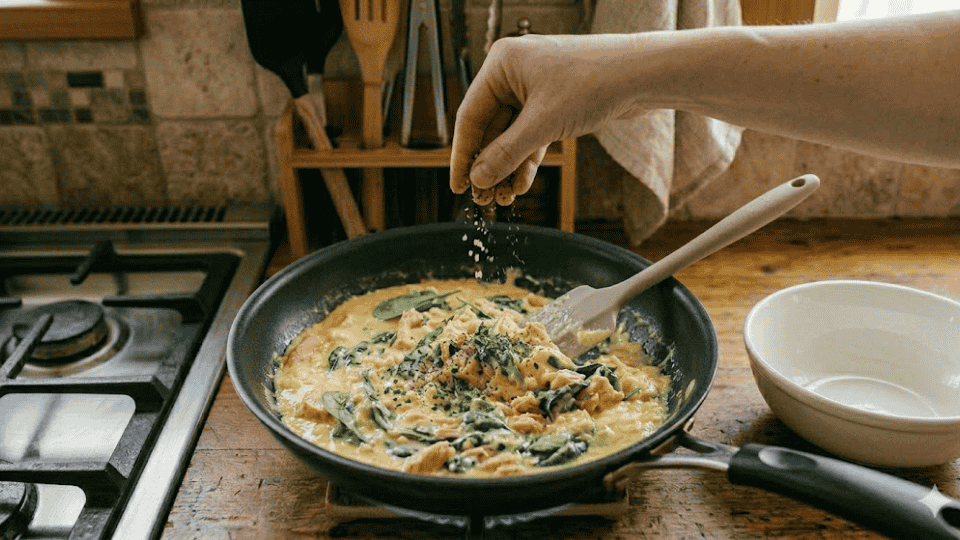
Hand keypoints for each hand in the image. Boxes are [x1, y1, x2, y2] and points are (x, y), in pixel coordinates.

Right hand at [450, 33, 648, 204]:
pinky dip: (526, 160)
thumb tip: (478, 178)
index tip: (458, 186)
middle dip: (488, 167)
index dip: (462, 155)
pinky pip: (530, 136)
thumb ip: (506, 153)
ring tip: (504, 199)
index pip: (469, 116)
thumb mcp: (543, 123)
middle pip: (488, 129)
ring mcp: (534, 88)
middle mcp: (513, 73)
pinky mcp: (553, 104)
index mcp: (501, 64)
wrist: (642, 75)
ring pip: (510, 136)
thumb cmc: (594, 81)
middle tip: (483, 199)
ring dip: (506, 168)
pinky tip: (521, 186)